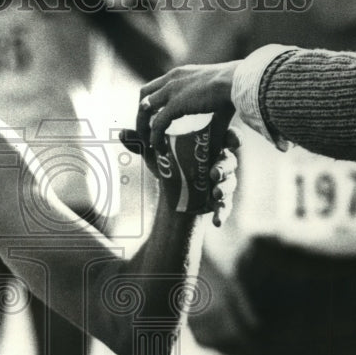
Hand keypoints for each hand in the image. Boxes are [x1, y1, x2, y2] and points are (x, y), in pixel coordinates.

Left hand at [119, 124, 238, 226]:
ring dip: (225, 188)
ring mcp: (221, 182)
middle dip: (225, 166)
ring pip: (229, 183)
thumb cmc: (169, 163)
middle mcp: (220, 162)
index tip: (232, 142)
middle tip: (215, 171)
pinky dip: (222, 213)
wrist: (172, 191)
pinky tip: (217, 221)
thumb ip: (140, 142)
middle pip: (230, 161)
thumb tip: (121, 133)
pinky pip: (225, 206)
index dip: (233, 138)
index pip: (227, 137)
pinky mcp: (219, 200)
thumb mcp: (155, 153)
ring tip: (215, 192)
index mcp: (209, 145)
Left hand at [135, 62, 238, 152]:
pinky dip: (156, 137)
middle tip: (146, 131)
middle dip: (142, 114)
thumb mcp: (216, 95)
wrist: (237, 81)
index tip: (153, 117)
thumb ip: (212, 113)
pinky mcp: (176, 104)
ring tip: (149, 143)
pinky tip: (159, 147)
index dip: (151, 102)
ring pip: (145, 109)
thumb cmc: (235, 87)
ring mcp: (171, 90)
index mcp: (180, 74)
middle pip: (144, 94)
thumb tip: (220, 134)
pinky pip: (158, 124)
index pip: (156, 85)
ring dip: (143, 126)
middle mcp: (171, 79)